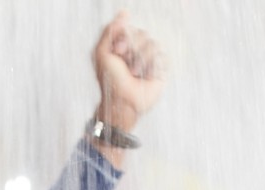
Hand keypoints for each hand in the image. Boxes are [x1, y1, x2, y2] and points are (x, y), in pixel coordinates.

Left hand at [93, 12, 164, 130]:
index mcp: (124, 45)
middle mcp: (137, 49)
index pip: (130, 28)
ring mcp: (150, 58)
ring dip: (141, 61)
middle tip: (126, 66)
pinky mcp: (161, 67)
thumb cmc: (110, 82)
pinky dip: (151, 68)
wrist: (122, 102)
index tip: (117, 52)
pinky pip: (162, 56)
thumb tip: (124, 12)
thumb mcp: (102, 55)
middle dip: (132, 50)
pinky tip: (145, 78)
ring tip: (134, 74)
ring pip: (153, 45)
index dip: (124, 39)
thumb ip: (108, 32)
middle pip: (143, 34)